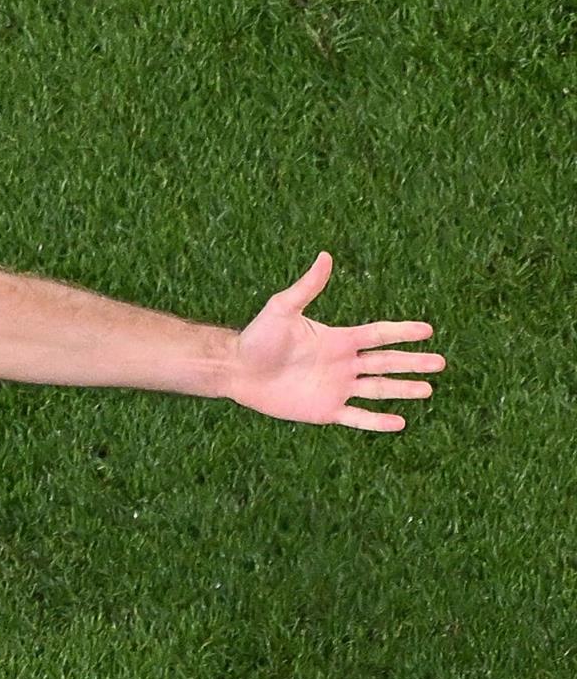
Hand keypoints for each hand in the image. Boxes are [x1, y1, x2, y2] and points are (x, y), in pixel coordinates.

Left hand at [227, 253, 445, 431]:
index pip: (379, 334)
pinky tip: (399, 422)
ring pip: (378, 389)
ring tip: (428, 390)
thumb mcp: (282, 309)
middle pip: (386, 363)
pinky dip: (377, 421)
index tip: (428, 330)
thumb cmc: (258, 337)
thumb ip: (307, 287)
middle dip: (413, 362)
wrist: (237, 370)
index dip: (403, 332)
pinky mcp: (325, 410)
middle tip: (441, 362)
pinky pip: (357, 417)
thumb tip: (325, 256)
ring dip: (403, 390)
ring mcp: (336, 387)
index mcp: (339, 339)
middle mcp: (343, 363)